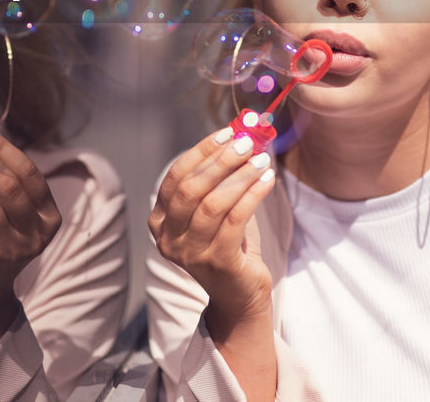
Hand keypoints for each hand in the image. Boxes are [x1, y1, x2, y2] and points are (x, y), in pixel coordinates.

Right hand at [148, 126, 276, 324]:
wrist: (239, 296)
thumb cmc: (229, 246)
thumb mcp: (216, 212)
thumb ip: (220, 180)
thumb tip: (240, 137)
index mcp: (161, 222)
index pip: (175, 177)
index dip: (201, 152)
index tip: (227, 133)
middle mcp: (168, 238)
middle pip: (191, 188)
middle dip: (221, 161)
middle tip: (246, 143)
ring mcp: (190, 254)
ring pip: (213, 203)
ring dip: (240, 176)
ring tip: (262, 160)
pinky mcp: (217, 263)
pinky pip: (235, 220)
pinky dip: (253, 194)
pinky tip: (268, 180)